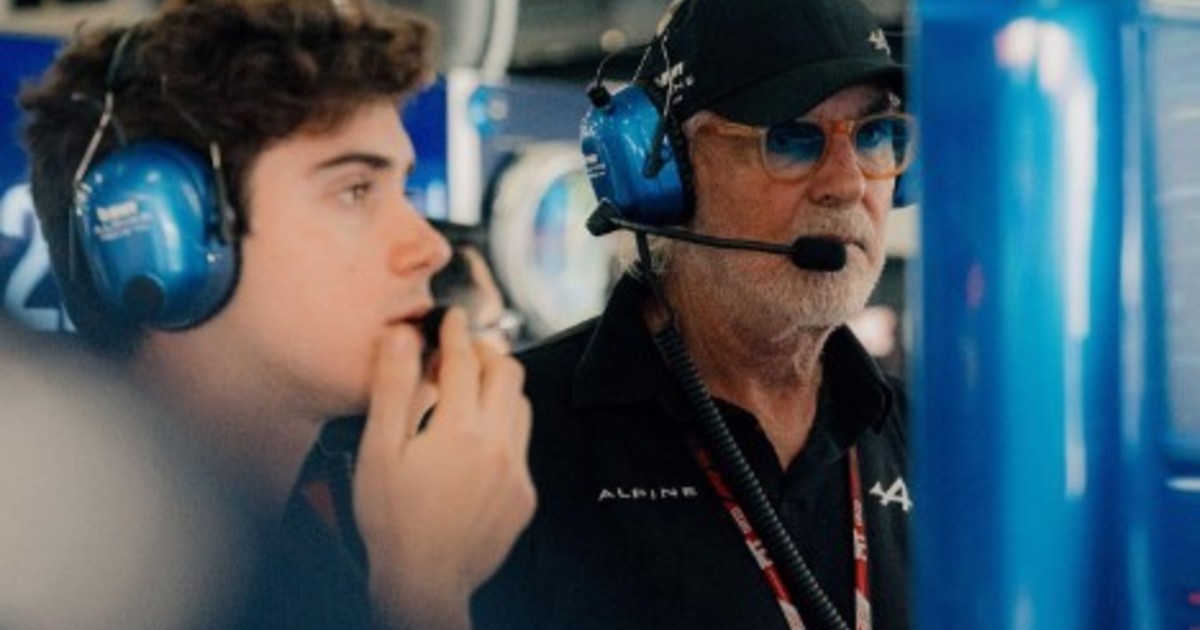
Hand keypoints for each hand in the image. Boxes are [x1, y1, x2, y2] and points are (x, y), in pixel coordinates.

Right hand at [353, 308, 535, 629]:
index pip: (465, 361)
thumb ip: (393, 388)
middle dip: (487, 353)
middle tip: (463, 350)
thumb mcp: (380, 451)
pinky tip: (476, 441)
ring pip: (521, 407)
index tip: (453, 317)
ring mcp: (517, 473)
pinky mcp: (525, 496)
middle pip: (509, 374)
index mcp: (461, 431)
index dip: (457, 332)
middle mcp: (498, 447)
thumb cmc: (392, 520)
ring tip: (470, 391)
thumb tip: (401, 337)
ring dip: (499, 389)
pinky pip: (522, 446)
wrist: (423, 583)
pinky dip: (503, 429)